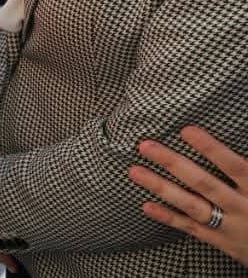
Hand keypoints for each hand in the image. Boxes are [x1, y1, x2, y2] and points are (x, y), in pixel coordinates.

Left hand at [131, 126, 247, 264]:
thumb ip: (246, 168)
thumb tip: (244, 135)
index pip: (234, 166)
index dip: (211, 149)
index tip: (186, 130)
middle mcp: (242, 207)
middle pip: (204, 184)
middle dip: (173, 164)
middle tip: (145, 146)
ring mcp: (229, 226)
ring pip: (192, 206)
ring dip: (161, 188)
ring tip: (134, 172)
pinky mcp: (219, 240)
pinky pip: (191, 228)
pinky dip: (168, 217)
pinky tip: (146, 206)